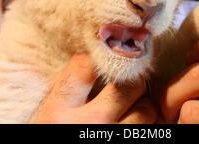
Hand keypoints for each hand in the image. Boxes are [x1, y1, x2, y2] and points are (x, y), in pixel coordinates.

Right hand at [34, 53, 156, 123]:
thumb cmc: (53, 135)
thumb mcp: (47, 119)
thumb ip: (67, 95)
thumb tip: (96, 63)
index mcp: (57, 114)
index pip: (84, 65)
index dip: (93, 63)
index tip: (95, 70)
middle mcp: (86, 127)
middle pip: (127, 84)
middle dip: (129, 83)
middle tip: (123, 89)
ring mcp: (110, 142)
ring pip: (147, 110)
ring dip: (143, 110)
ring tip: (130, 115)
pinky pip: (151, 132)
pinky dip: (145, 128)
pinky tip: (133, 128)